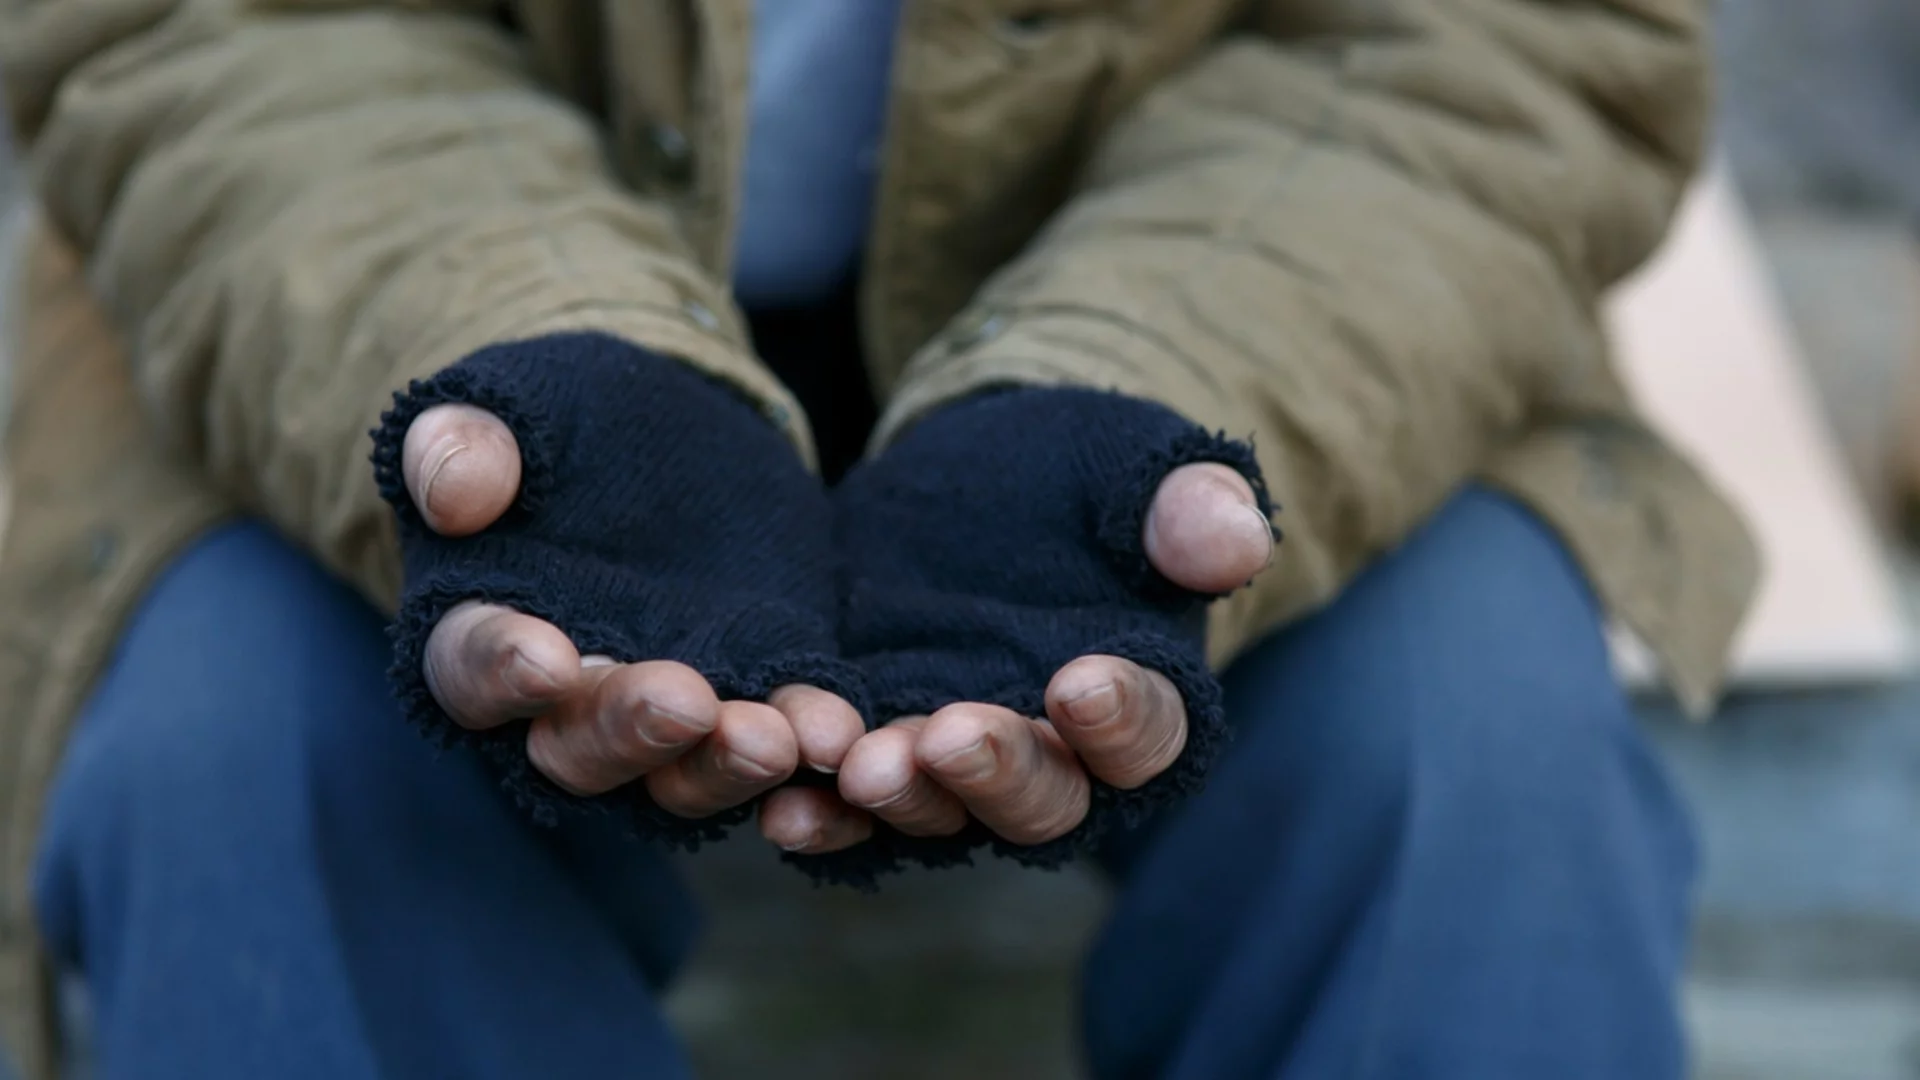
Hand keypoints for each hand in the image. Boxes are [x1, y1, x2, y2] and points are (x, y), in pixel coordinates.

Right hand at [399, 398, 862, 821]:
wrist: (666, 422)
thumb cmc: (556, 418)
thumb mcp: (508, 407)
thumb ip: (462, 445)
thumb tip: (454, 499)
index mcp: (484, 632)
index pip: (474, 668)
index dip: (504, 669)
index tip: (545, 658)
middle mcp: (568, 702)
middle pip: (582, 747)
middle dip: (632, 732)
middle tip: (685, 705)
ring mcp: (667, 710)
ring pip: (683, 770)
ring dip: (726, 763)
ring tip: (778, 738)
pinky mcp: (754, 689)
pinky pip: (779, 734)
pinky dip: (805, 737)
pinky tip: (837, 732)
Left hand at [760, 460, 1269, 852]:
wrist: (984, 474)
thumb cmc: (1087, 474)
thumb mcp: (1137, 467)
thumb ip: (1189, 507)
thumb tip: (1238, 540)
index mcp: (1141, 700)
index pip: (1148, 732)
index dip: (1121, 717)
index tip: (1083, 682)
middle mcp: (1056, 759)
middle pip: (1043, 799)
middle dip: (997, 773)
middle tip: (950, 735)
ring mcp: (960, 764)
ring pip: (941, 811)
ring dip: (904, 797)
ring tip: (862, 766)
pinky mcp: (880, 743)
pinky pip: (852, 803)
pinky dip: (824, 813)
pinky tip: (785, 804)